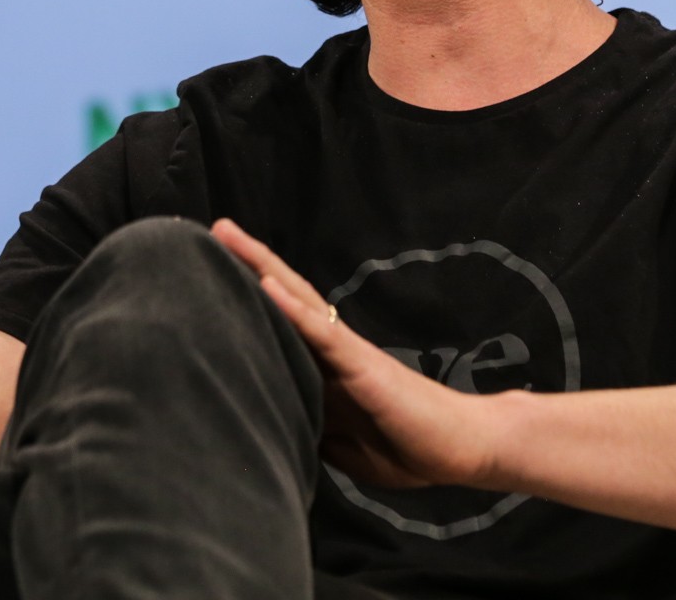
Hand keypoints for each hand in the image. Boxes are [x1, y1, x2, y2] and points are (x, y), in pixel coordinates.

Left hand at [211, 218, 507, 490]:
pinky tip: (267, 286)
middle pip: (285, 295)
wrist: (464, 447)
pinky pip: (324, 333)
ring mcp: (348, 353)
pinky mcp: (364, 365)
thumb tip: (273, 428)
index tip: (211, 274)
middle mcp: (335, 350)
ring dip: (261, 268)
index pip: (282, 324)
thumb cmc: (409, 446)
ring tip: (228, 236)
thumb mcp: (344, 445)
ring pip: (298, 300)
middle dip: (248, 263)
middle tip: (215, 229)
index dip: (249, 299)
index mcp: (328, 369)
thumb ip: (312, 427)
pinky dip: (293, 310)